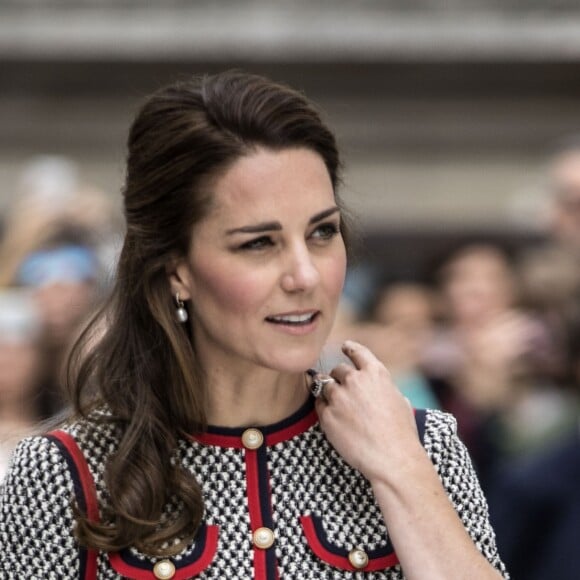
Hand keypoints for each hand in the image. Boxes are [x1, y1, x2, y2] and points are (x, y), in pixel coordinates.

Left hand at [315, 340, 420, 483]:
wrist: (392, 458)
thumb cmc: (401, 434)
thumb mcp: (400, 401)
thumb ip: (385, 389)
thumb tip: (381, 389)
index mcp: (375, 373)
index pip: (358, 352)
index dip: (350, 348)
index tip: (345, 346)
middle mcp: (355, 380)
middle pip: (337, 370)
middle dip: (338, 378)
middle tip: (343, 391)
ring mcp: (338, 397)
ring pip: (324, 386)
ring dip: (329, 393)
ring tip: (339, 407)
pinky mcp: (327, 415)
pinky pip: (319, 405)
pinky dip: (324, 410)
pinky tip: (335, 420)